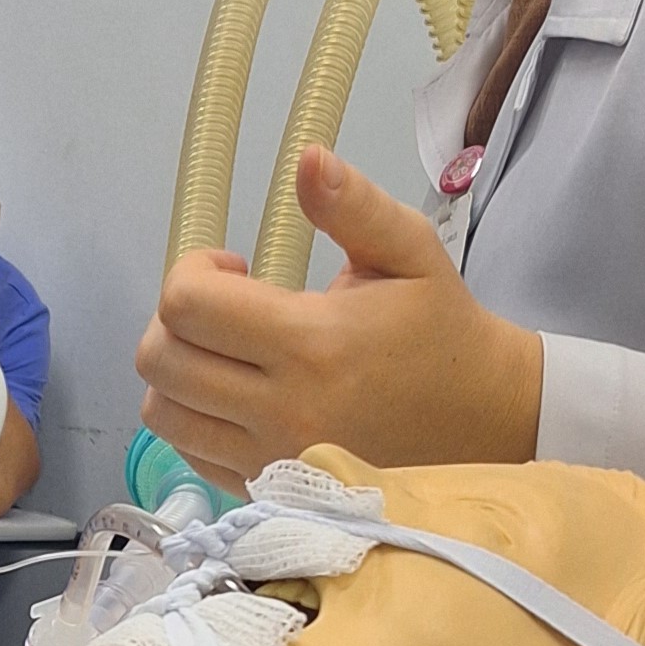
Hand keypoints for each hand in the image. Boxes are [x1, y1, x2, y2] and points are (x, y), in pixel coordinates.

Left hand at [133, 144, 542, 492]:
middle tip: (221, 307)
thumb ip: (354, 205)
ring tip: (222, 352)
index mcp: (311, 343)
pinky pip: (188, 453)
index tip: (234, 267)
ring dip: (176, 372)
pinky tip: (234, 393)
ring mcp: (270, 456)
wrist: (483, 420)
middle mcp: (282, 408)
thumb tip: (308, 158)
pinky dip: (193, 417)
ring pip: (162, 412)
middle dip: (174, 319)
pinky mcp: (268, 487)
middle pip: (160, 359)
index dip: (193, 272)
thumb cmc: (441, 332)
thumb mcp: (410, 253)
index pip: (188, 305)